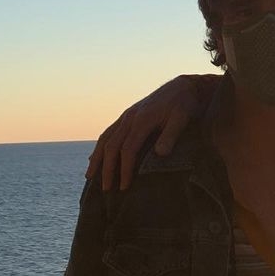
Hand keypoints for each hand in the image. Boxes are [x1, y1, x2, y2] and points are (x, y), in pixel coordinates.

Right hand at [86, 76, 198, 191]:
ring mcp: (127, 115)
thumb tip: (160, 154)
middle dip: (107, 168)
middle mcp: (129, 117)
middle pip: (112, 146)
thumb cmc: (185, 104)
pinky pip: (109, 132)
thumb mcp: (182, 118)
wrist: (183, 87)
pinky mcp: (128, 115)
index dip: (124, 169)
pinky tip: (95, 157)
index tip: (124, 186)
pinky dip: (100, 146)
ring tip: (89, 177)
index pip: (128, 149)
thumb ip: (171, 135)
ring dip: (97, 158)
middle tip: (106, 189)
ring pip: (105, 138)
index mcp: (142, 120)